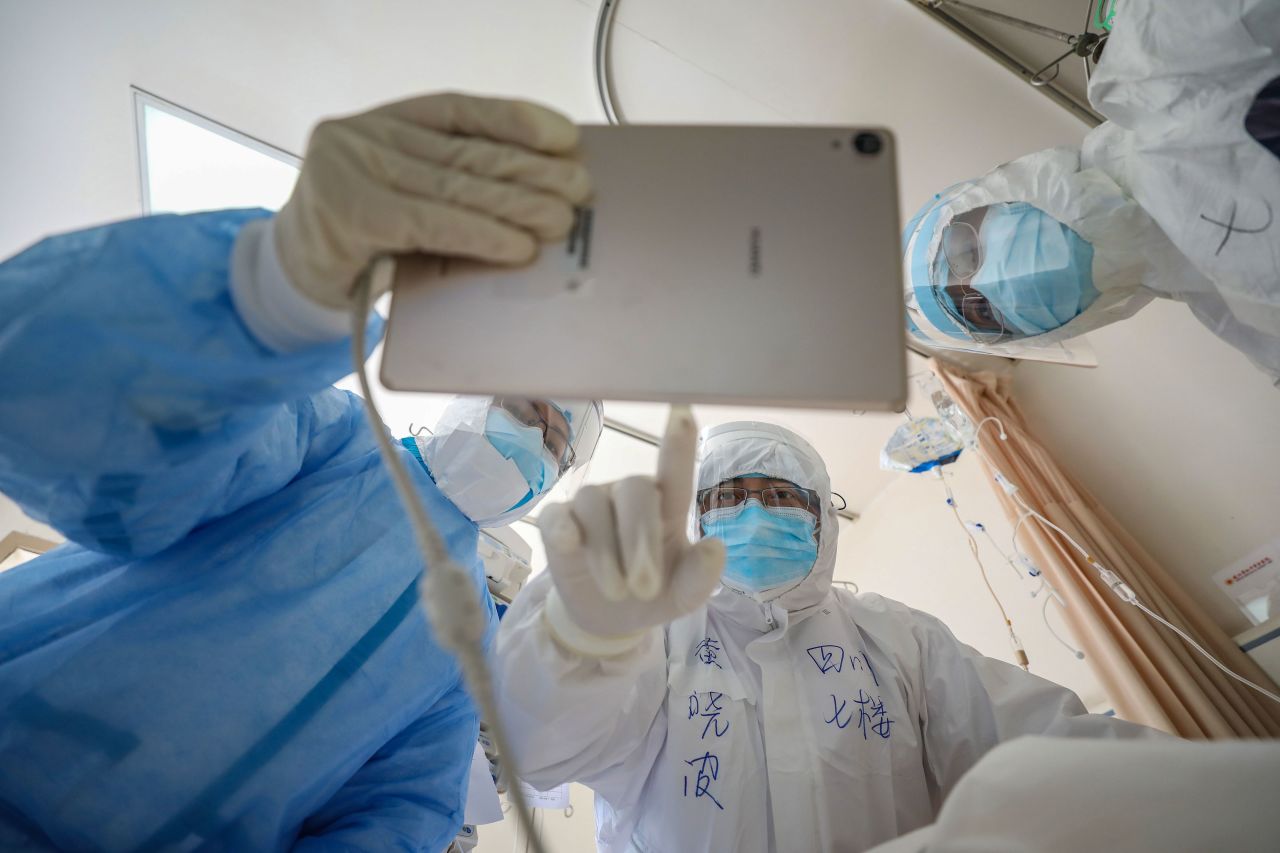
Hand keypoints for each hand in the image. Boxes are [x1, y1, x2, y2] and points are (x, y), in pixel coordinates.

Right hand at [274, 92, 590, 308]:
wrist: (294, 276)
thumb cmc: (363, 239)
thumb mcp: (406, 196)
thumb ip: (453, 184)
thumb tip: (541, 191)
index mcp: (382, 122)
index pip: (459, 111)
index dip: (516, 120)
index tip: (565, 136)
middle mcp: (362, 136)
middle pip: (463, 152)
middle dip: (529, 172)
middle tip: (578, 189)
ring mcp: (348, 171)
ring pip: (452, 188)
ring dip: (516, 206)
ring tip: (559, 220)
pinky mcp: (349, 216)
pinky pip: (431, 224)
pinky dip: (481, 236)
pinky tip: (516, 246)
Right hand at [540, 406, 725, 655]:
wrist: (608, 619)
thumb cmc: (653, 594)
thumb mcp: (683, 596)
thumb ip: (700, 576)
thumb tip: (715, 548)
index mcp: (667, 506)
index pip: (675, 471)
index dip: (678, 442)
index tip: (683, 411)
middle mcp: (629, 495)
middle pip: (635, 491)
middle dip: (640, 540)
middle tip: (645, 588)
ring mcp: (592, 504)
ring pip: (595, 505)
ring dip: (607, 553)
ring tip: (618, 592)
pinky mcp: (557, 522)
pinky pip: (558, 516)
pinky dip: (563, 529)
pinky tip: (569, 545)